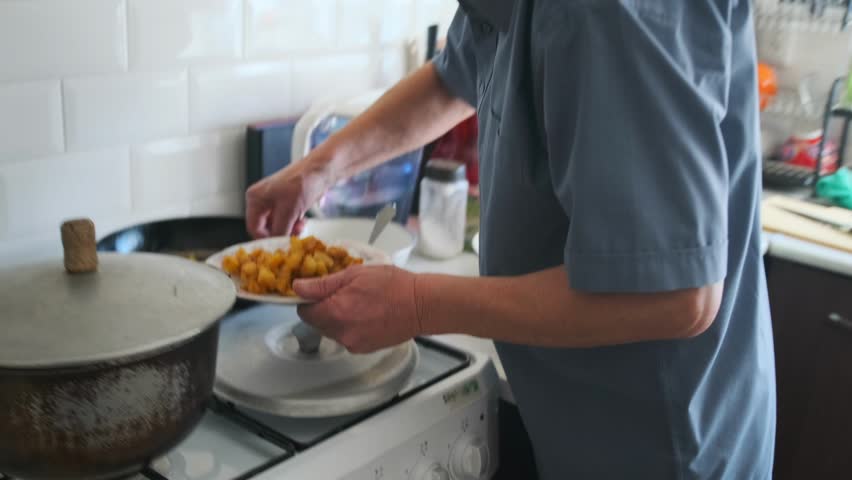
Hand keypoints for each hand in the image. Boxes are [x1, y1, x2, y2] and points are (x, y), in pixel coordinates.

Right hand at [245, 157, 331, 237]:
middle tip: (294, 233)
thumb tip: (277, 244)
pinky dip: (294, 224)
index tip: (280, 242)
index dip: (267, 238)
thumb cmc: (304, 182)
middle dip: (280, 233)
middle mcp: (262, 200)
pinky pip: (286, 221)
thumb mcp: (288, 210)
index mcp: (255, 198)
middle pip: (265, 228)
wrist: (322, 171)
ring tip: (300, 225)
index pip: (253, 228)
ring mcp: (274, 202)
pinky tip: (302, 220)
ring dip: (289, 230)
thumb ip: (279, 230)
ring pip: (277, 226)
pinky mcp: (286, 204)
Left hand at [294, 266, 422, 353]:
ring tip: (356, 303)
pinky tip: (365, 314)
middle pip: (316, 323)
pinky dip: (349, 327)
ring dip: (336, 318)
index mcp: (335, 312)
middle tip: (341, 293)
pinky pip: (346, 337)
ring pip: (331, 331)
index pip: (304, 311)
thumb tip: (297, 288)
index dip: (308, 299)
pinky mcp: (364, 349)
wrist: (421, 305)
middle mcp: (341, 333)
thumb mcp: (355, 275)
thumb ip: (323, 284)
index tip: (318, 290)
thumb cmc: (392, 285)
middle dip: (323, 308)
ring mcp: (353, 343)